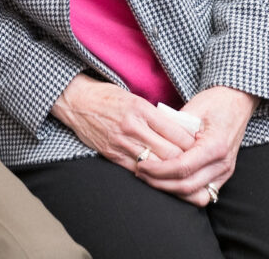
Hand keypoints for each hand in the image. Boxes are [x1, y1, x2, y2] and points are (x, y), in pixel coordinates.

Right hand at [51, 74, 193, 171]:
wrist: (75, 101)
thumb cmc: (106, 96)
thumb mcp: (133, 97)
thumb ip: (155, 115)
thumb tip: (181, 131)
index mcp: (140, 108)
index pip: (176, 132)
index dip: (193, 144)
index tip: (201, 148)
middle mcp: (132, 127)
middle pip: (170, 153)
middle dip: (187, 162)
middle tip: (198, 166)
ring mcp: (121, 143)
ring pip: (157, 166)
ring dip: (173, 173)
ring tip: (185, 177)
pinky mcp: (112, 155)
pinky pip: (139, 172)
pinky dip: (154, 177)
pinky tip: (163, 179)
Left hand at [137, 85, 257, 206]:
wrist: (236, 103)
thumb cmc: (213, 102)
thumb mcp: (192, 109)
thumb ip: (174, 126)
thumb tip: (150, 137)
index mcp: (215, 146)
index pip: (183, 167)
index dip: (159, 169)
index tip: (141, 165)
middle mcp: (223, 164)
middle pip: (187, 186)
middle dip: (160, 183)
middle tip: (140, 173)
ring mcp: (225, 172)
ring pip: (196, 195)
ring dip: (171, 190)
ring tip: (150, 179)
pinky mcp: (223, 176)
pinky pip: (202, 193)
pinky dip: (183, 191)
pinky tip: (167, 181)